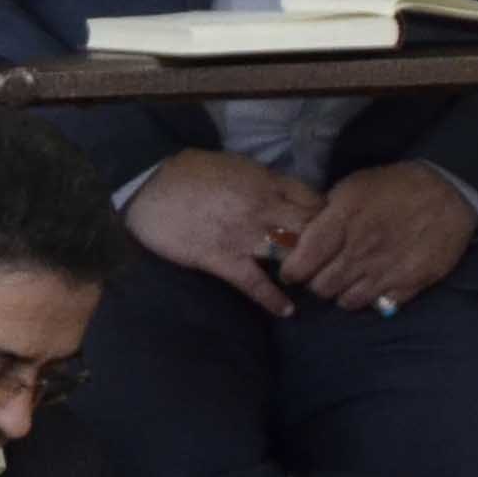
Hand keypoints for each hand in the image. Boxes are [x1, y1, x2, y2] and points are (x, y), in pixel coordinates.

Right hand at [120, 147, 325, 315]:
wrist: (149, 187)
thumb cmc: (189, 171)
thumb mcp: (237, 165)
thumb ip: (264, 180)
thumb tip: (283, 194)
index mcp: (268, 183)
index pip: (315, 202)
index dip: (327, 217)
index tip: (328, 229)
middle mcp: (264, 209)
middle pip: (311, 230)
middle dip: (324, 246)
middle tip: (327, 261)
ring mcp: (245, 236)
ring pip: (291, 255)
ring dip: (304, 271)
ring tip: (312, 285)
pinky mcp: (222, 259)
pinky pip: (255, 283)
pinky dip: (273, 299)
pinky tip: (287, 312)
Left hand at [282, 162, 475, 312]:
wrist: (450, 192)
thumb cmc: (396, 187)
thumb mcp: (353, 187)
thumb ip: (324, 214)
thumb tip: (300, 235)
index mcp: (342, 223)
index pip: (301, 262)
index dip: (291, 271)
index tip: (293, 269)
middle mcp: (361, 250)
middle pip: (320, 288)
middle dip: (315, 284)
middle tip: (321, 275)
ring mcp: (386, 269)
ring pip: (346, 301)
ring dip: (341, 293)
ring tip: (347, 280)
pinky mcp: (410, 283)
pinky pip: (377, 305)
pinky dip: (371, 299)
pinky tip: (372, 284)